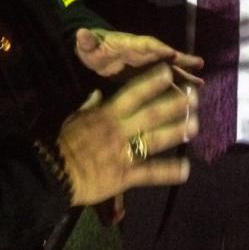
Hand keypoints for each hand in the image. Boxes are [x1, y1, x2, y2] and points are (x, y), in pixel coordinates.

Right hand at [58, 63, 197, 205]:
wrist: (53, 174)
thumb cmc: (63, 144)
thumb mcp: (74, 118)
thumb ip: (89, 106)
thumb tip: (98, 92)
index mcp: (107, 114)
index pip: (133, 93)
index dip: (153, 82)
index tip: (170, 72)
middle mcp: (120, 131)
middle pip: (152, 114)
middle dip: (175, 104)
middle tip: (195, 96)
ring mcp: (124, 153)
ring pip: (156, 140)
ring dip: (177, 132)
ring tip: (195, 125)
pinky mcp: (125, 176)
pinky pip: (149, 174)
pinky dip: (168, 172)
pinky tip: (186, 169)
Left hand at [74, 27, 203, 81]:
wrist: (94, 53)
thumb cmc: (92, 48)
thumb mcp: (87, 45)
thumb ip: (86, 41)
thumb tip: (81, 33)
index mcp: (130, 44)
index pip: (146, 44)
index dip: (158, 48)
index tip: (171, 54)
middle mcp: (143, 53)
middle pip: (165, 55)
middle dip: (181, 59)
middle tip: (199, 64)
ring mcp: (147, 63)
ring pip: (169, 69)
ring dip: (184, 75)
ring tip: (200, 84)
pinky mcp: (146, 74)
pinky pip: (164, 80)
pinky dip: (175, 87)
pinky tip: (186, 97)